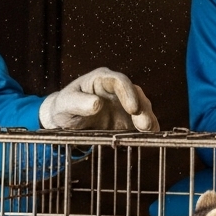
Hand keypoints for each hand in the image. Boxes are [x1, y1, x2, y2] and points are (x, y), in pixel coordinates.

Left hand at [39, 67, 158, 130]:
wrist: (65, 120)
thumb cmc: (64, 107)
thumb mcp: (66, 103)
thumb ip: (79, 103)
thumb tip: (97, 103)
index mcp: (102, 79)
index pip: (119, 81)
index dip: (128, 93)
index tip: (132, 108)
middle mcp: (117, 89)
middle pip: (135, 94)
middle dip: (142, 109)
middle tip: (145, 125)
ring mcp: (124, 103)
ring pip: (142, 107)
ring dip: (147, 119)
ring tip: (150, 131)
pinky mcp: (127, 119)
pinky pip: (140, 122)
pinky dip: (146, 129)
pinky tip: (151, 136)